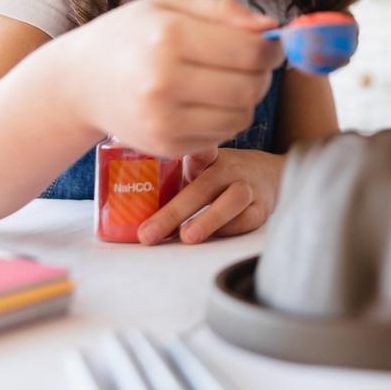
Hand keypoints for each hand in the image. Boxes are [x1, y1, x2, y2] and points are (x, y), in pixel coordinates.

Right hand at [43, 0, 282, 158]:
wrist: (78, 83)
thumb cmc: (130, 36)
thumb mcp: (170, 6)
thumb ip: (224, 11)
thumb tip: (273, 28)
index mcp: (168, 37)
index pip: (249, 51)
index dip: (272, 50)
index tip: (273, 46)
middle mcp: (163, 82)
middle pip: (250, 88)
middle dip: (262, 75)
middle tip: (253, 64)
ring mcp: (162, 120)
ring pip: (241, 117)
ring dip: (246, 100)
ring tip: (225, 82)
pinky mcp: (164, 146)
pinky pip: (221, 136)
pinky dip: (224, 119)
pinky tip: (203, 102)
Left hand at [137, 148, 284, 244]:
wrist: (271, 174)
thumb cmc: (222, 174)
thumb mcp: (201, 165)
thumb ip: (171, 172)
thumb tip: (119, 193)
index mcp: (208, 157)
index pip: (197, 150)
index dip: (185, 152)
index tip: (166, 151)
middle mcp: (229, 169)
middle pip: (203, 187)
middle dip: (173, 212)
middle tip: (148, 233)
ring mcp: (248, 187)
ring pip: (233, 200)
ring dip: (209, 219)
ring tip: (187, 237)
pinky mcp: (262, 208)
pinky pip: (248, 219)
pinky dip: (230, 229)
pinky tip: (211, 239)